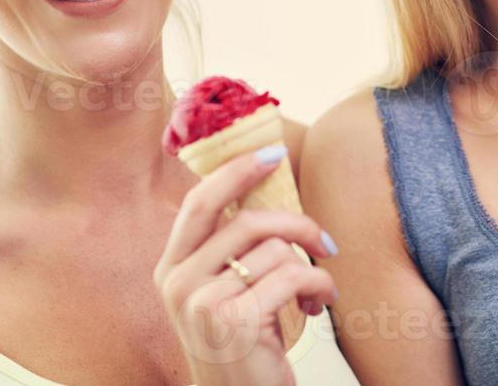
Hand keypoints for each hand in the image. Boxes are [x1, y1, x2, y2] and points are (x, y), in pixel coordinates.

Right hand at [154, 144, 338, 385]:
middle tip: (325, 242)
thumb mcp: (225, 292)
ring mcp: (201, 302)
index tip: (273, 151)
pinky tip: (316, 306)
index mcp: (172, 268)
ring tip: (315, 294)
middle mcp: (178, 283)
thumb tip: (263, 183)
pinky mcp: (233, 321)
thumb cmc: (244, 344)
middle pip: (248, 221)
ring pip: (276, 251)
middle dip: (298, 225)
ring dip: (312, 269)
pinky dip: (319, 287)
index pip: (199, 202)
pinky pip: (293, 276)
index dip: (236, 171)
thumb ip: (231, 248)